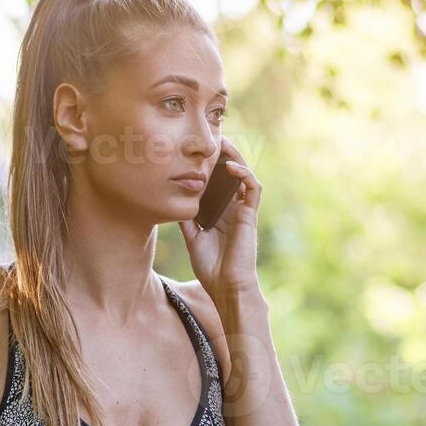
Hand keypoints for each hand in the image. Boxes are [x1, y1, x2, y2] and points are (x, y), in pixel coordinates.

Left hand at [178, 134, 261, 299]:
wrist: (226, 287)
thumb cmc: (212, 268)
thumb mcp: (192, 238)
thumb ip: (186, 219)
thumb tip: (173, 201)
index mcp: (220, 213)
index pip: (218, 182)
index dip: (211, 166)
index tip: (197, 150)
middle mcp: (233, 209)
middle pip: (231, 174)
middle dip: (224, 155)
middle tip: (212, 137)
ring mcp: (243, 211)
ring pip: (244, 176)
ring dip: (236, 157)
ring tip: (224, 142)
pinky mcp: (250, 216)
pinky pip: (252, 189)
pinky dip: (244, 175)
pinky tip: (231, 166)